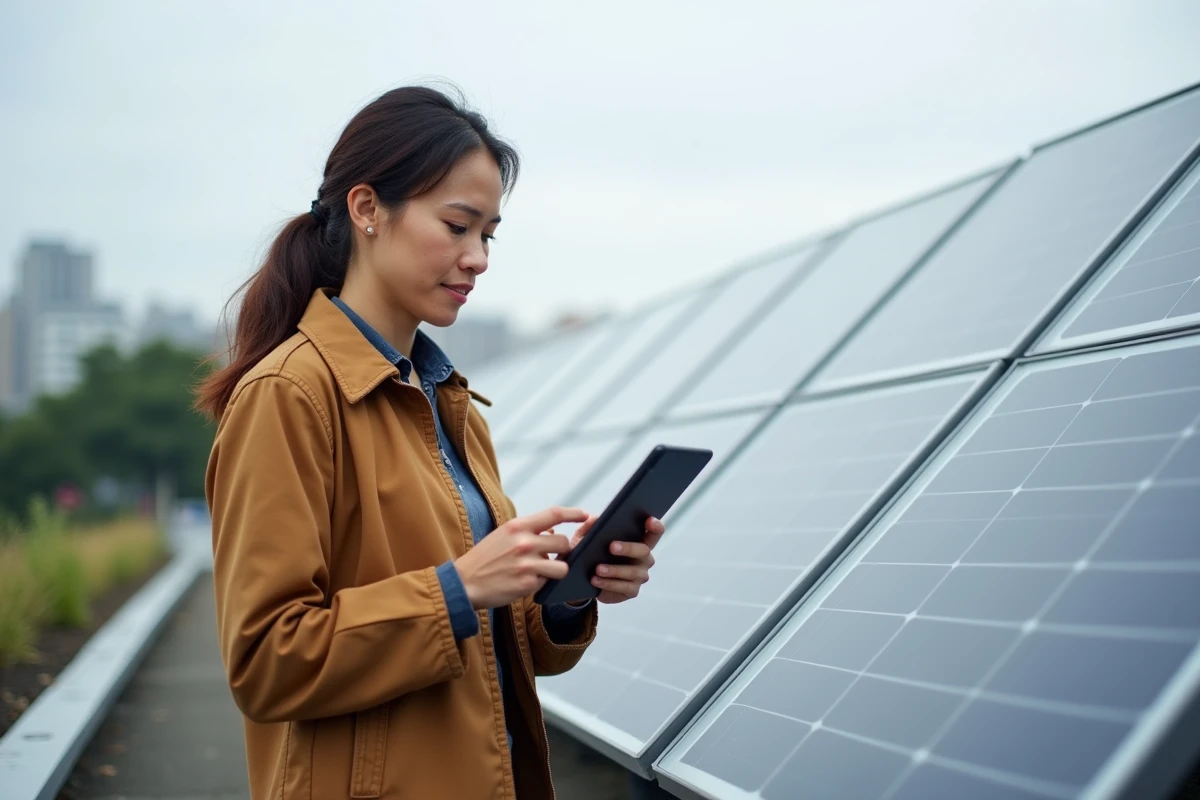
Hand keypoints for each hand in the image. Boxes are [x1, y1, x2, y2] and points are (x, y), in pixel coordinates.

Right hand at [455, 506, 587, 608]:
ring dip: (556, 570)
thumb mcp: (503, 536)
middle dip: (562, 551)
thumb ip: (528, 532)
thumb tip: (554, 531)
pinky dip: (541, 583)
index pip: (554, 514)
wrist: (464, 583)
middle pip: (564, 542)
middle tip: (551, 556)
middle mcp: (524, 542)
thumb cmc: (484, 558)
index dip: (573, 513)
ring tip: (541, 571)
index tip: (585, 515)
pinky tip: (525, 582)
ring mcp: (527, 564)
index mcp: (518, 526)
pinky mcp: (527, 584)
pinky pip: (548, 582)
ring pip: (562, 566)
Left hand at [579, 516, 665, 604]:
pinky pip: (623, 587)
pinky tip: (596, 580)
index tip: (649, 520)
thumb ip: (590, 527)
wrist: (583, 580)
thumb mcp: (586, 539)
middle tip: (611, 547)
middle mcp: (644, 558)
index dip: (655, 526)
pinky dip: (609, 583)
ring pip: (633, 571)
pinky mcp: (632, 590)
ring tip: (598, 568)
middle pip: (644, 550)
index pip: (654, 532)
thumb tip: (595, 518)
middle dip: (628, 548)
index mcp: (639, 541)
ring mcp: (640, 575)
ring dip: (614, 569)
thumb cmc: (590, 554)